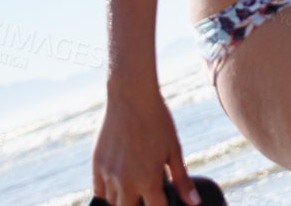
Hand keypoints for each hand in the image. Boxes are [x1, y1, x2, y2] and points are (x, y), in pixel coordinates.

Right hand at [93, 81, 199, 205]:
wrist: (131, 96)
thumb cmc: (157, 120)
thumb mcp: (174, 149)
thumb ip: (182, 180)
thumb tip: (194, 203)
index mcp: (148, 180)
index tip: (166, 203)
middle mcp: (126, 182)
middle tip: (148, 198)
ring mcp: (108, 175)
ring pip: (114, 204)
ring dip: (125, 203)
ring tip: (135, 194)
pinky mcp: (96, 165)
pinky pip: (99, 192)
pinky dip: (108, 195)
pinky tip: (118, 189)